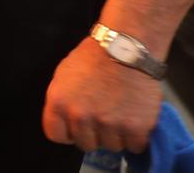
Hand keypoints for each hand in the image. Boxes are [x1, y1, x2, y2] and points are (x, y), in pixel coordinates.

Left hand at [42, 36, 161, 153]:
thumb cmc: (94, 57)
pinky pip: (134, 146)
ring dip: (116, 134)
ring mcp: (108, 124)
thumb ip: (62, 102)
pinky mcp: (135, 127)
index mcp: (59, 103)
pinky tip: (135, 119)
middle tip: (104, 115)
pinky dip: (137, 136)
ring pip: (111, 146)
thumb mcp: (63, 76)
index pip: (56, 135)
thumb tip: (65, 123)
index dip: (68, 131)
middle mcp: (80, 116)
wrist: (126, 46)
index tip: (77, 125)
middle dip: (94, 133)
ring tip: (120, 112)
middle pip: (85, 144)